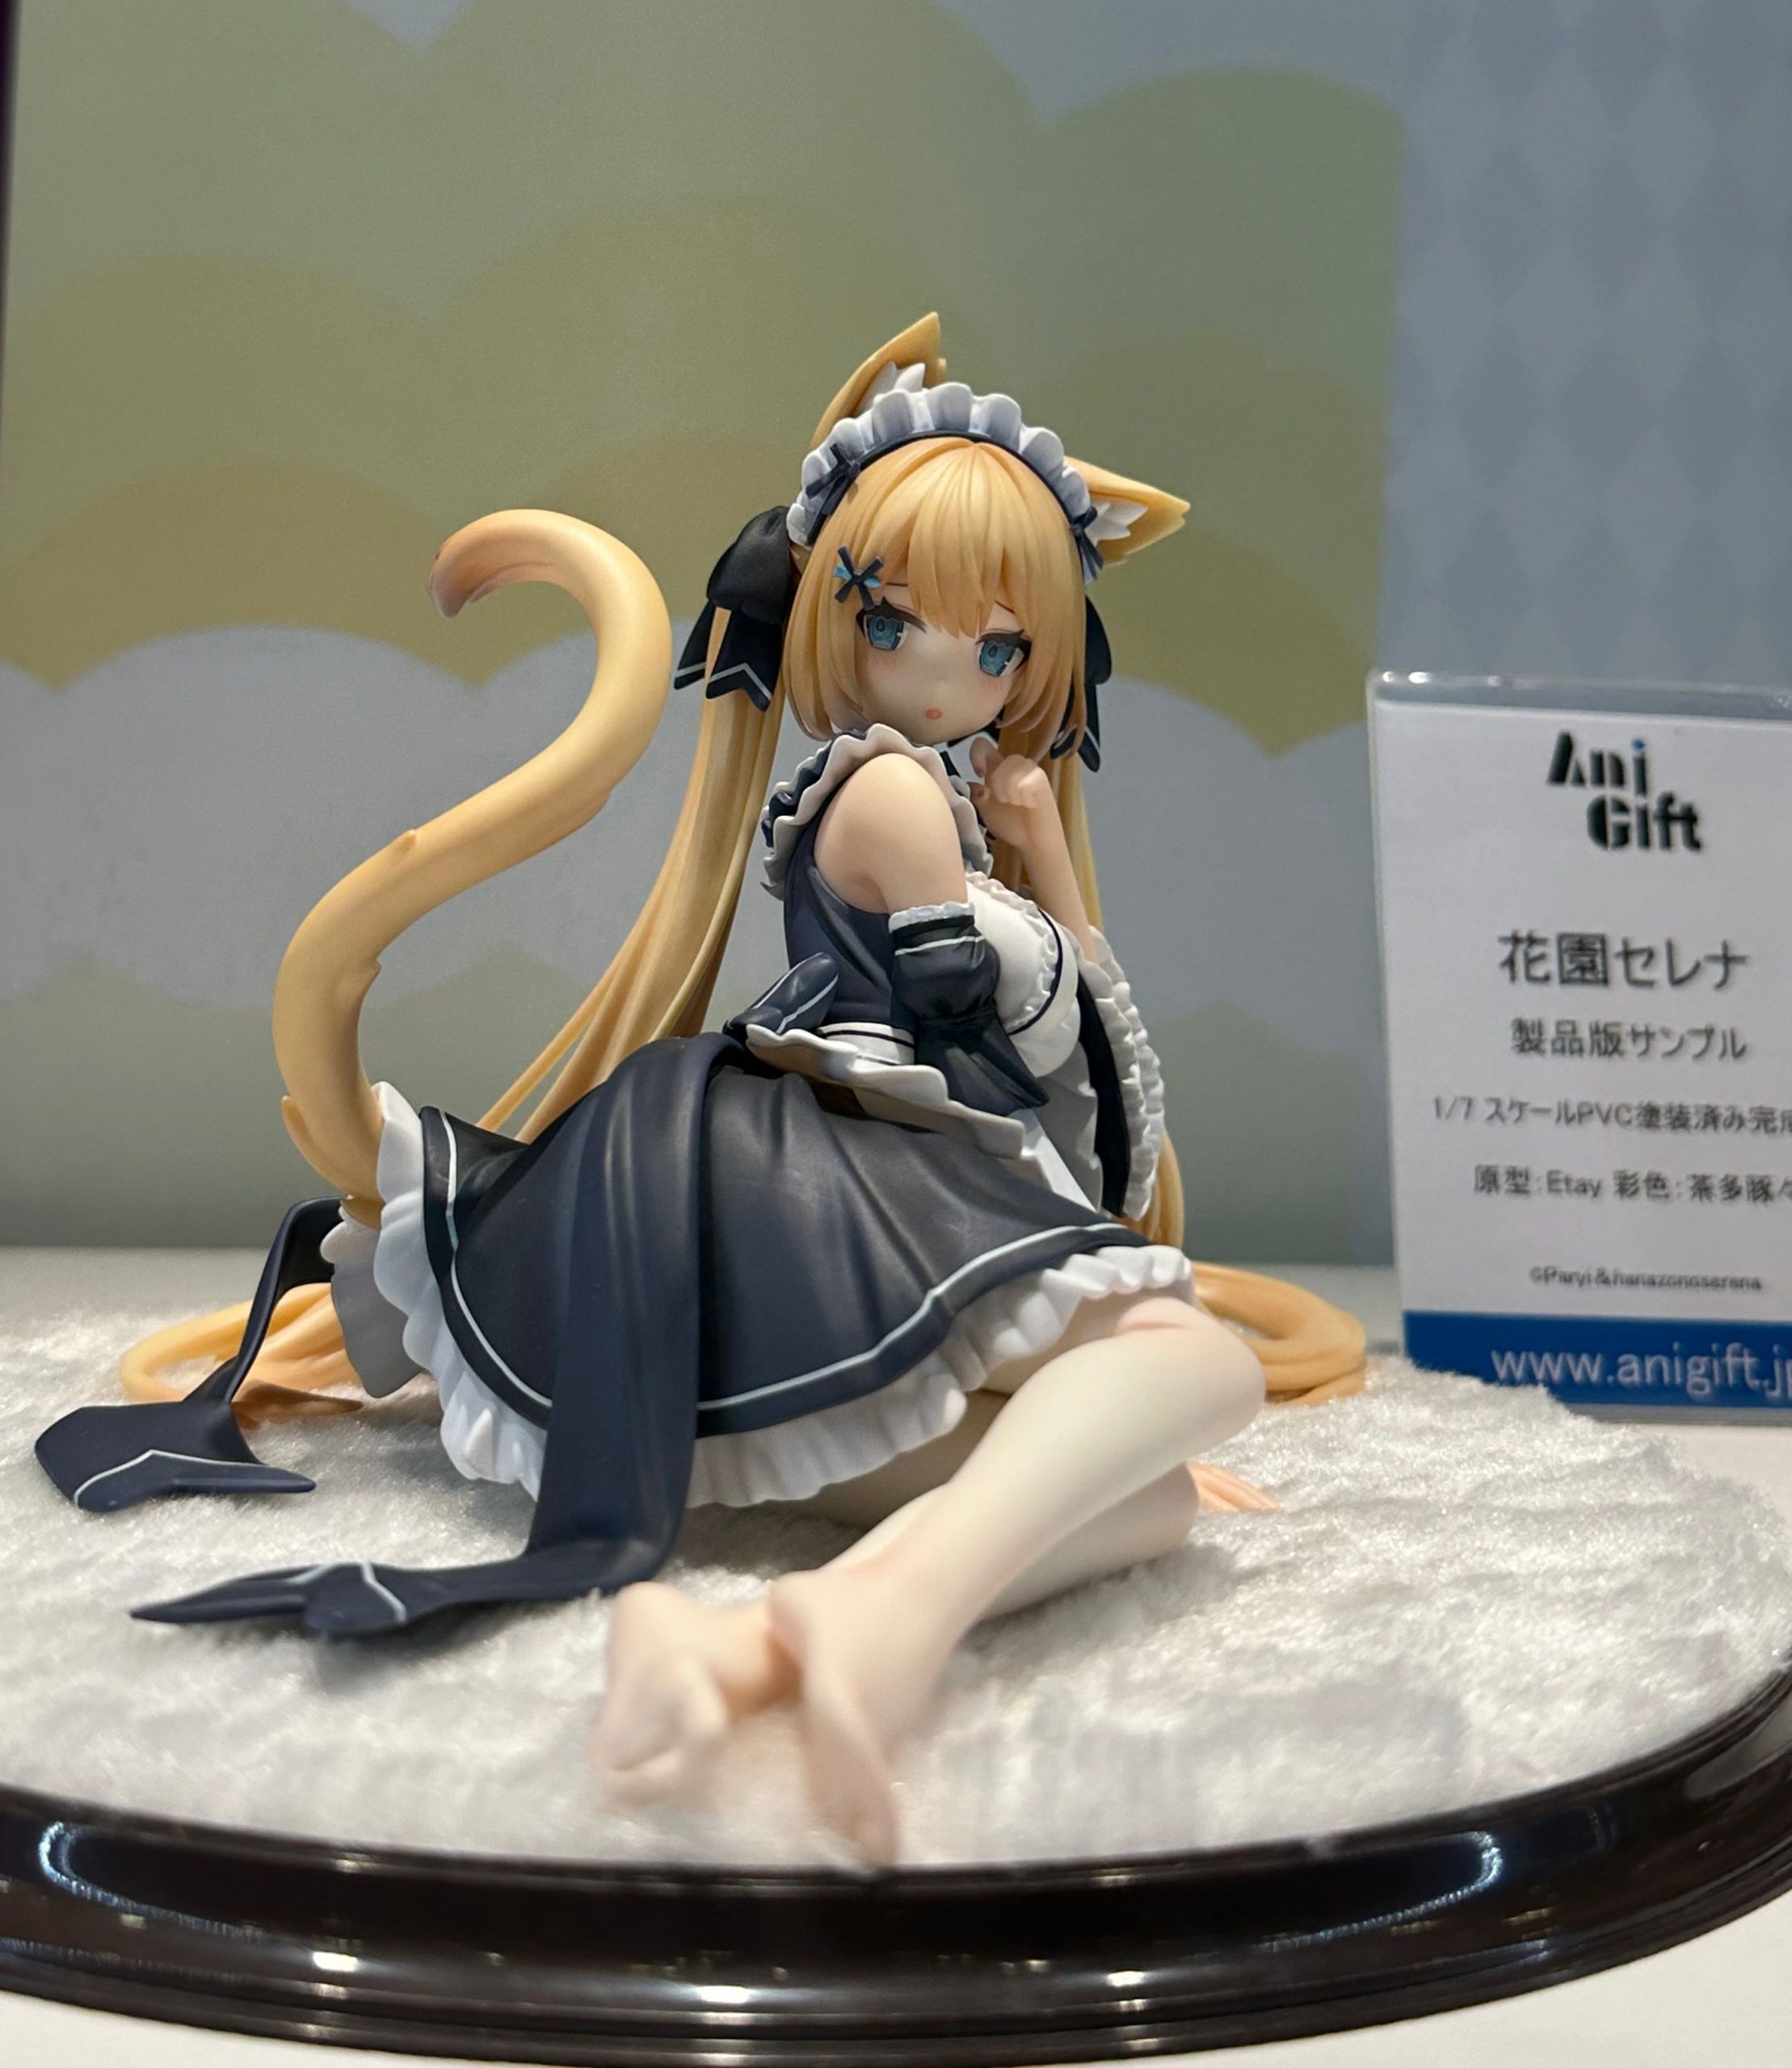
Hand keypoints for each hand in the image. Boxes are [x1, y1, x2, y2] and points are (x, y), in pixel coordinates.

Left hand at [968, 736, 1057, 855]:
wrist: (1034, 841)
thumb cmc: (1011, 825)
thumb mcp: (985, 809)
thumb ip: (976, 794)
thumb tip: (969, 783)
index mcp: (997, 769)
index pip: (982, 745)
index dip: (976, 754)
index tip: (979, 773)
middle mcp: (1013, 765)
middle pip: (999, 761)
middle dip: (998, 786)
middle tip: (1006, 802)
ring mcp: (1029, 770)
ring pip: (1010, 771)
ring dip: (1010, 793)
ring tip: (1018, 804)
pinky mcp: (1040, 778)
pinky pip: (1023, 783)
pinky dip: (1023, 799)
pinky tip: (1029, 805)